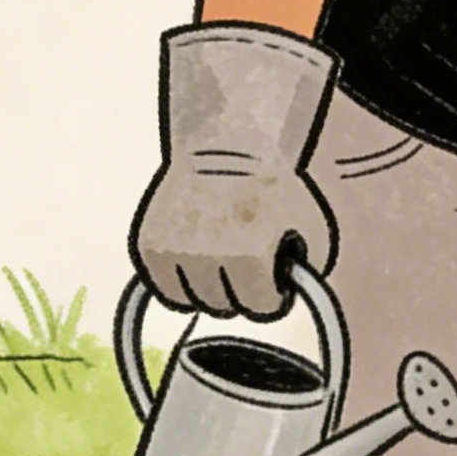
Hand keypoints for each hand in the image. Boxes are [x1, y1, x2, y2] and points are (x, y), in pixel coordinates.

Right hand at [131, 24, 338, 318]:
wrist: (227, 147)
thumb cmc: (274, 191)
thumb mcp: (309, 232)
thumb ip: (303, 275)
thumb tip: (284, 301)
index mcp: (250, 256)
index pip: (261, 308)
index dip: (274, 295)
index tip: (275, 276)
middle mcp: (206, 258)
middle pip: (225, 307)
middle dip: (241, 292)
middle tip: (247, 263)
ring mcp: (172, 252)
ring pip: (191, 304)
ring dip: (209, 291)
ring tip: (222, 260)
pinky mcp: (147, 247)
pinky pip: (164, 290)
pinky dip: (181, 284)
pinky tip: (198, 264)